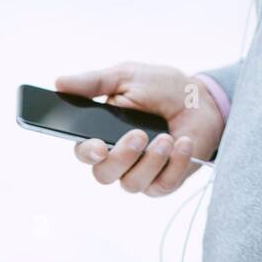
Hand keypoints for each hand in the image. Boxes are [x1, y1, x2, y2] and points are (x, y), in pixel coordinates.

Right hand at [54, 61, 225, 196]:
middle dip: (121, 157)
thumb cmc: (161, 87)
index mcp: (102, 133)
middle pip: (104, 175)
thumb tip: (59, 83)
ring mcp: (142, 172)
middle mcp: (119, 158)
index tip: (98, 146)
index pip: (84, 152)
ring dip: (151, 160)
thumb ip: (94, 83)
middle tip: (140, 135)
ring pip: (132, 183)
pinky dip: (175, 164)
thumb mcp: (127, 76)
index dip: (87, 153)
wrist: (202, 98)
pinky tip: (183, 143)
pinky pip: (163, 185)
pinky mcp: (166, 181)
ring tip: (167, 137)